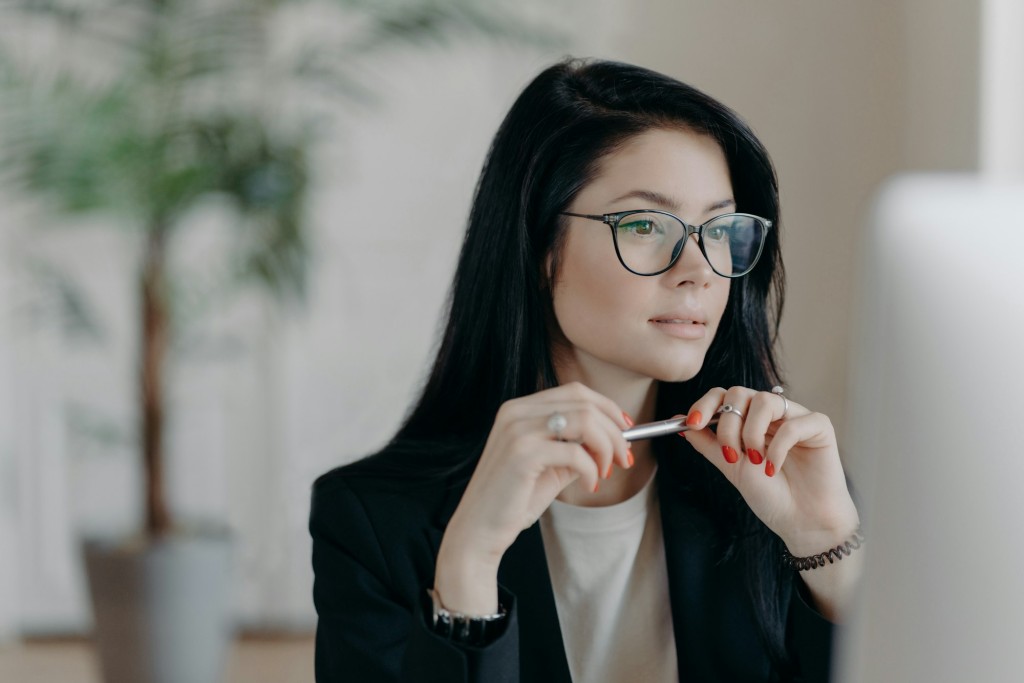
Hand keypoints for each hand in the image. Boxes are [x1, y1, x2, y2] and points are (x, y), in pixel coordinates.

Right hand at [435, 382, 631, 612]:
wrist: (479, 530)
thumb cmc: (513, 501)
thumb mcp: (551, 468)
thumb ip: (576, 449)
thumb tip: (613, 441)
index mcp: (519, 409)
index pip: (574, 391)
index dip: (607, 407)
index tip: (626, 430)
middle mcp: (516, 412)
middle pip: (584, 402)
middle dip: (614, 429)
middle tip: (624, 457)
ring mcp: (517, 430)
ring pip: (584, 420)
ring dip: (606, 446)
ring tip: (605, 471)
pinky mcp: (522, 453)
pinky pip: (575, 452)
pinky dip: (591, 469)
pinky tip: (589, 485)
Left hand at [679, 386, 858, 554]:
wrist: (800, 522)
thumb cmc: (770, 495)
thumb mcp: (730, 467)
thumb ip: (708, 443)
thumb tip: (679, 422)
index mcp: (750, 419)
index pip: (724, 395)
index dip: (705, 404)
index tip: (692, 423)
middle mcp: (772, 413)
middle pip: (740, 393)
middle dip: (728, 423)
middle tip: (730, 453)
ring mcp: (796, 417)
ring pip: (765, 401)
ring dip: (752, 433)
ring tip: (755, 461)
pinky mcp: (819, 426)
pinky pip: (793, 423)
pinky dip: (778, 448)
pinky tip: (773, 468)